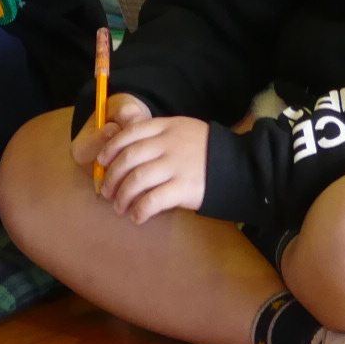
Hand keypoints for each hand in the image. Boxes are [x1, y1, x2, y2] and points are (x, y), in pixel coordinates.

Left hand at [85, 96, 207, 221]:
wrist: (242, 166)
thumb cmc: (207, 151)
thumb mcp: (185, 131)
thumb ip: (159, 134)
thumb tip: (123, 147)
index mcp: (169, 126)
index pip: (130, 133)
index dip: (111, 148)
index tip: (102, 161)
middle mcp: (170, 143)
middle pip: (128, 158)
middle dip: (112, 177)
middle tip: (107, 192)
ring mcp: (177, 165)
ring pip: (136, 180)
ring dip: (122, 197)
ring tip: (120, 207)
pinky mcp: (184, 187)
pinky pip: (152, 200)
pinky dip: (139, 211)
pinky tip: (138, 217)